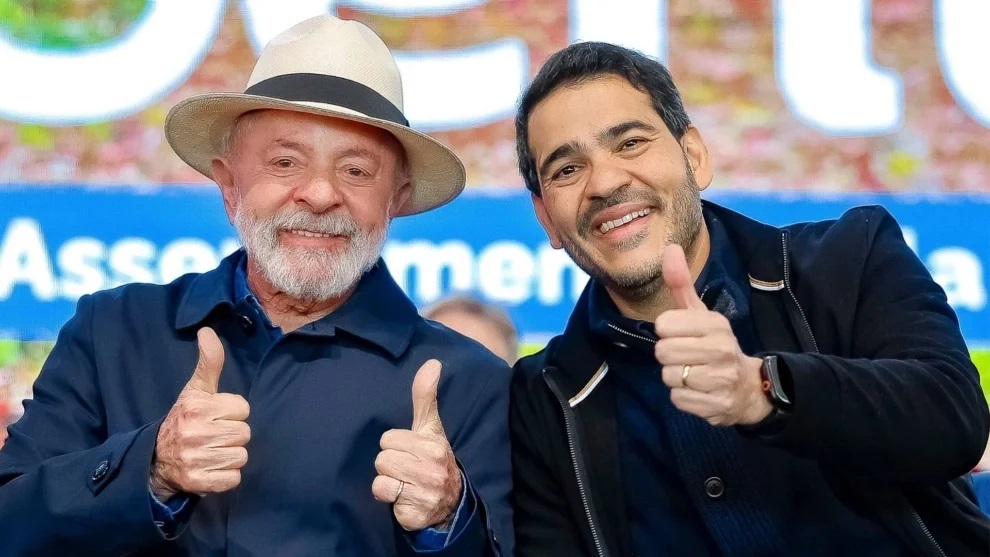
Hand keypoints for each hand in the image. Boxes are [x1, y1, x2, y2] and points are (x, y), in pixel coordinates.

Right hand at [150, 327, 250, 499]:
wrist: (157, 459)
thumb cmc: (186, 418)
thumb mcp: (196, 389)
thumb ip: (209, 362)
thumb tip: (207, 331)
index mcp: (197, 407)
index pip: (243, 409)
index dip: (233, 412)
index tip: (217, 415)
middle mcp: (194, 432)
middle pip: (244, 433)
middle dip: (233, 434)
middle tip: (214, 434)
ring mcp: (195, 459)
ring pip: (241, 456)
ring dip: (230, 455)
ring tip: (212, 450)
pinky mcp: (198, 482)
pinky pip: (233, 479)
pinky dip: (226, 476)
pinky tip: (211, 468)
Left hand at [372, 359, 462, 530]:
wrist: (449, 502)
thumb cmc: (432, 458)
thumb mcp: (430, 427)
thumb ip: (425, 396)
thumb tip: (433, 363)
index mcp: (432, 444)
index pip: (389, 439)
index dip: (395, 445)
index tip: (410, 451)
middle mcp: (431, 468)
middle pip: (382, 458)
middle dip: (391, 464)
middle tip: (407, 469)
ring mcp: (425, 493)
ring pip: (381, 478)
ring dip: (389, 482)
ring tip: (405, 483)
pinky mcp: (414, 513)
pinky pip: (384, 496)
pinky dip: (390, 499)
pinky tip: (404, 498)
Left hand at [654, 244, 771, 425]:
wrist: (748, 387)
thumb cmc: (714, 345)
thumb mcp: (700, 313)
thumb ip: (681, 283)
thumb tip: (669, 248)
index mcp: (715, 324)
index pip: (664, 324)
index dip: (666, 331)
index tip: (679, 333)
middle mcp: (721, 349)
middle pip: (662, 352)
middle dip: (668, 356)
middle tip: (685, 356)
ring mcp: (721, 379)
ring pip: (668, 377)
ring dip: (675, 378)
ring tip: (693, 374)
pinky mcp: (717, 405)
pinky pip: (678, 400)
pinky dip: (683, 398)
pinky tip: (698, 391)